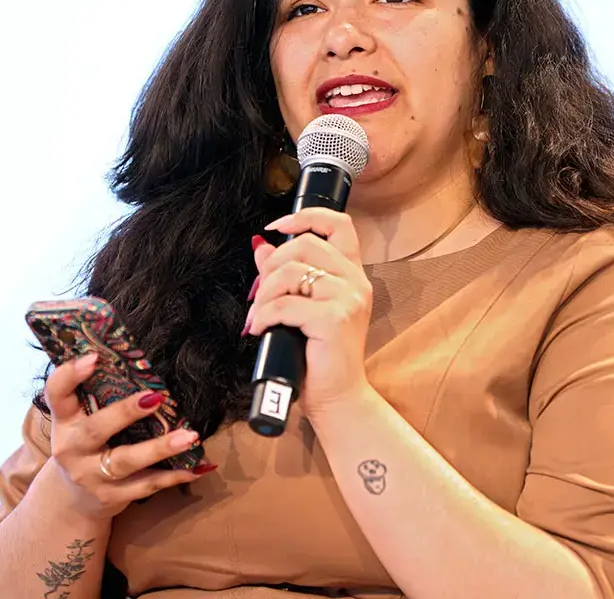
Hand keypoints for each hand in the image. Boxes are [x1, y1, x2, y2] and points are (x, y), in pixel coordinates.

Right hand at [43, 353, 214, 519]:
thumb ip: (96, 394)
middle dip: (125, 414)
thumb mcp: (79, 421)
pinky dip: (175, 476)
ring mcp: (92, 476)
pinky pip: (147, 485)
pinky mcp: (113, 497)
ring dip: (160, 448)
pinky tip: (199, 467)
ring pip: (126, 461)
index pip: (56, 393)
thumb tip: (136, 357)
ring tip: (189, 436)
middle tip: (156, 398)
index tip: (93, 357)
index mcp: (64, 420)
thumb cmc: (85, 445)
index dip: (70, 375)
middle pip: (95, 430)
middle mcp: (72, 449)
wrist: (73, 500)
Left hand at [245, 207, 373, 419]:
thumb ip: (287, 275)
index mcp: (351, 274)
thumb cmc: (319, 356)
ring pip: (291, 273)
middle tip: (260, 294)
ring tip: (259, 317)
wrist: (338, 397)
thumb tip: (261, 246)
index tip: (276, 227)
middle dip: (271, 266)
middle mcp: (355, 282)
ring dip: (264, 295)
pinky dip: (264, 316)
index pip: (340, 223)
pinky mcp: (333, 319)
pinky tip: (261, 329)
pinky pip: (285, 304)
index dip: (306, 216)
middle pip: (305, 244)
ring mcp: (347, 299)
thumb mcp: (304, 308)